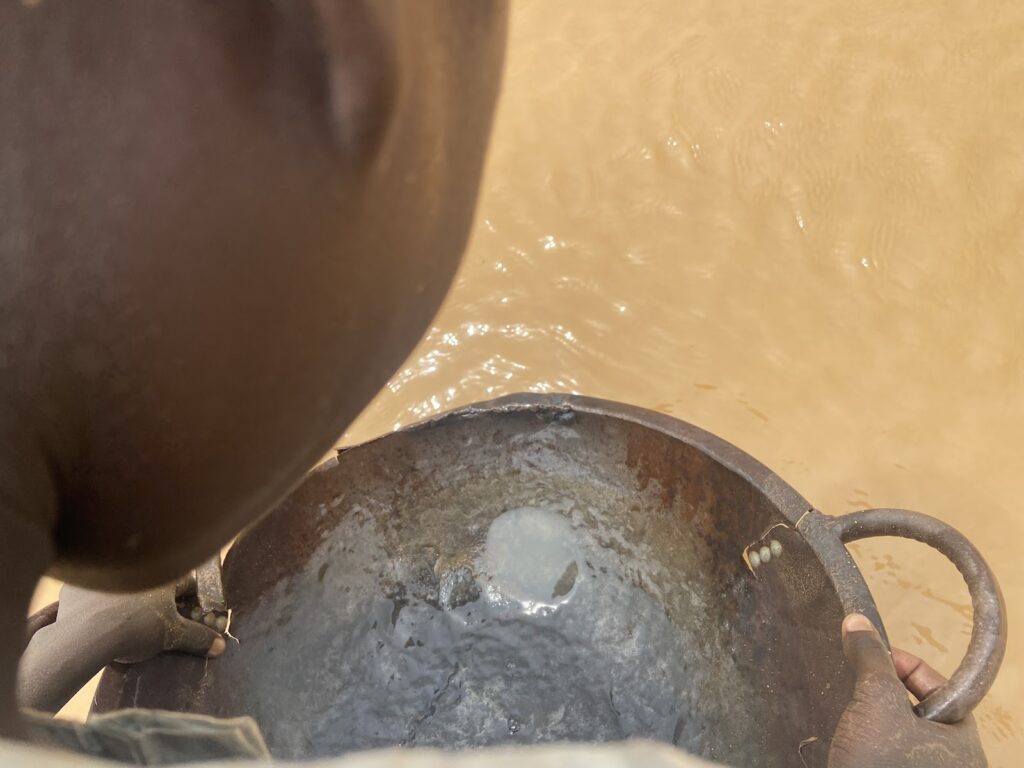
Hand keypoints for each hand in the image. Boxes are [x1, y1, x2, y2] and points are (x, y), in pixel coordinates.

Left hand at [19, 579, 224, 712]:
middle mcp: (135, 570)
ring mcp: (104, 578)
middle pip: (155, 585)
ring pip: (123, 586)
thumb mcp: (172, 636)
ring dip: (127, 598)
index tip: (191, 616)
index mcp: (162, 578)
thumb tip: (221, 645)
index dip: (193, 601)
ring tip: (124, 619)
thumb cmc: (137, 630)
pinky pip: (91, 593)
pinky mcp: (76, 588)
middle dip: (159, 600)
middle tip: (159, 621)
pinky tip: (93, 617)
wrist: (85, 635)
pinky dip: (95, 603)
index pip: (187, 584)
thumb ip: (198, 638)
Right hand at [829, 613, 985, 767]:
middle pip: (916, 708)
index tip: (870, 655)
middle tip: (855, 683)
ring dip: (869, 718)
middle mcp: (949, 762)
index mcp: (962, 741)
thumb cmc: (884, 764)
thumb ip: (871, 660)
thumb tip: (857, 621)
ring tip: (846, 709)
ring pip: (895, 733)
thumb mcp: (876, 703)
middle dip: (882, 691)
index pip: (939, 686)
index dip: (904, 663)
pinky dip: (862, 742)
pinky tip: (843, 738)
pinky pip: (882, 755)